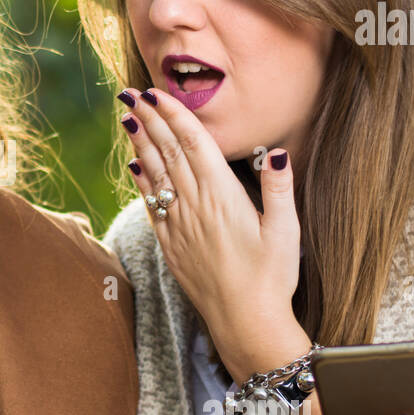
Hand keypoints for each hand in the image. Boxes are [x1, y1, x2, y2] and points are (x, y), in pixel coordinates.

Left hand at [117, 87, 301, 374]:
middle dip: (149, 120)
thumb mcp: (286, 230)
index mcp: (223, 196)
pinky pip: (151, 205)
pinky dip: (142, 182)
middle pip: (168, 153)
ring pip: (155, 175)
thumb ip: (279, 188)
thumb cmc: (272, 277)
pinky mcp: (172, 245)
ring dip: (140, 144)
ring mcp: (179, 226)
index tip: (156, 93)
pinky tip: (134, 166)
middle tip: (131, 93)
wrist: (245, 322)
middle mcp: (195, 206)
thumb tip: (274, 151)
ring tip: (127, 119)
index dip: (174, 115)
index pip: (193, 144)